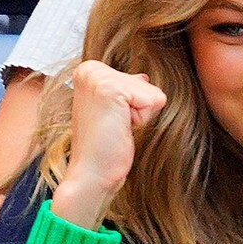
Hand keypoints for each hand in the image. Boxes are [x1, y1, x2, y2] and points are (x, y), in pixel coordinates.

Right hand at [52, 59, 166, 227]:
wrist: (91, 174)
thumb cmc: (104, 147)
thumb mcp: (117, 110)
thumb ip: (128, 89)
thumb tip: (143, 77)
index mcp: (89, 71)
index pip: (138, 79)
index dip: (133, 106)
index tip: (112, 120)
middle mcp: (90, 69)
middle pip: (146, 83)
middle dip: (137, 109)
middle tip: (113, 125)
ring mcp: (98, 77)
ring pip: (151, 92)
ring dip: (139, 116)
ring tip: (116, 127)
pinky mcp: (111, 89)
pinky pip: (153, 100)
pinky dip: (142, 120)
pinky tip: (120, 128)